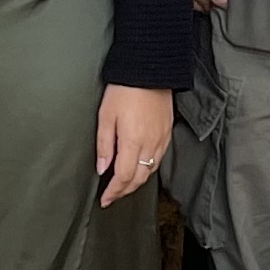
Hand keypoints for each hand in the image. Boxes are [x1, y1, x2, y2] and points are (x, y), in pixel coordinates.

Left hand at [95, 84, 170, 203]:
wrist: (149, 70)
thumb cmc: (124, 90)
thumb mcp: (105, 116)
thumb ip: (104, 145)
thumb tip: (102, 168)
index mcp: (133, 142)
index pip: (124, 177)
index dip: (114, 191)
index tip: (105, 199)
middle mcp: (150, 144)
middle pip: (139, 179)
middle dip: (125, 191)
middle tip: (112, 196)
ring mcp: (161, 139)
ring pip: (150, 171)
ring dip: (137, 182)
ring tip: (124, 185)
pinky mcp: (167, 133)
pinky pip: (159, 159)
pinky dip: (148, 169)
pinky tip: (140, 168)